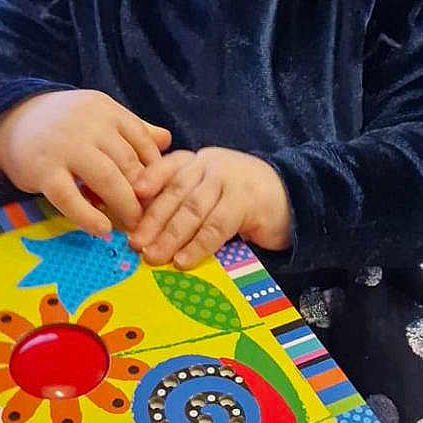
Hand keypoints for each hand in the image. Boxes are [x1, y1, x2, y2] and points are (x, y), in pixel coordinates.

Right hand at [0, 90, 170, 238]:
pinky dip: (89, 216)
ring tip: (132, 226)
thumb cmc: (63, 125)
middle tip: (151, 218)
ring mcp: (65, 146)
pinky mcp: (43, 170)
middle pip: (129, 163)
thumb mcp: (98, 117)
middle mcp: (89, 125)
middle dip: (143, 194)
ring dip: (124, 206)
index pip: (143, 142)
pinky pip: (70, 198)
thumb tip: (168, 140)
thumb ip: (132, 129)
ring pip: (107, 179)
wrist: (9, 121)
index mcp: (106, 110)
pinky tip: (102, 230)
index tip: (160, 194)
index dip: (156, 171)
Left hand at [128, 147, 291, 268]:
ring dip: (170, 235)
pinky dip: (197, 246)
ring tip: (154, 256)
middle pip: (175, 191)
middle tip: (135, 243)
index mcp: (197, 161)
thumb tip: (144, 232)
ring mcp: (229, 181)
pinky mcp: (246, 202)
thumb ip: (182, 202)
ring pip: (193, 209)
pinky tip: (184, 260)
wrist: (292, 197)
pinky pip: (216, 226)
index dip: (148, 180)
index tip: (130, 196)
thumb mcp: (209, 194)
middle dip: (152, 219)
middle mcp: (211, 165)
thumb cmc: (241, 201)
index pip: (167, 167)